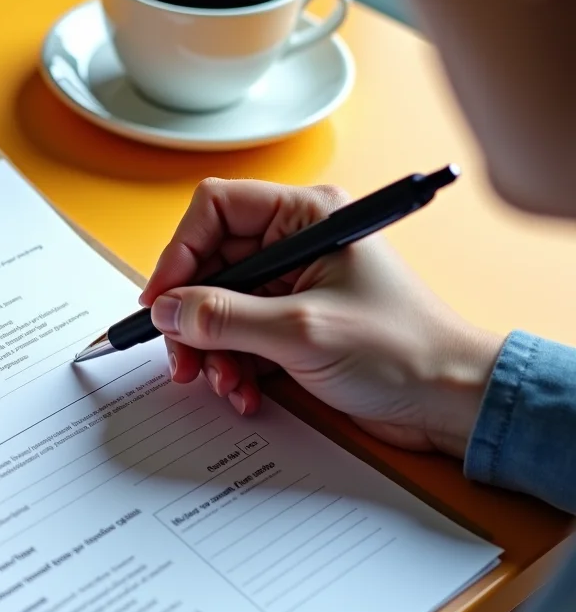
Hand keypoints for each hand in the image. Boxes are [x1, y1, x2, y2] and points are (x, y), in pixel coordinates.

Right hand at [141, 178, 503, 456]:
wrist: (450, 401)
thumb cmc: (401, 350)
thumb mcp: (301, 332)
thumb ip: (225, 318)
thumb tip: (167, 310)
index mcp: (306, 217)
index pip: (214, 210)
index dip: (179, 254)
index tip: (161, 302)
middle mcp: (295, 243)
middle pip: (209, 265)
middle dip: (192, 316)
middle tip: (182, 358)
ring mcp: (292, 285)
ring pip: (218, 306)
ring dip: (211, 350)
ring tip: (223, 384)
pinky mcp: (292, 324)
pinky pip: (238, 337)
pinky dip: (233, 367)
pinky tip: (246, 393)